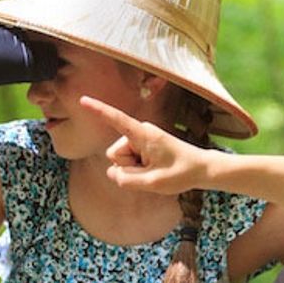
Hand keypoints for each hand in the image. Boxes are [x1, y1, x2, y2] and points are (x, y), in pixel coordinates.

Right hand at [82, 95, 212, 194]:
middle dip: (128, 167)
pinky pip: (128, 163)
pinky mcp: (141, 147)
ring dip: (134, 170)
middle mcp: (139, 133)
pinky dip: (138, 170)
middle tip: (153, 170)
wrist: (201, 169)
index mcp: (143, 134)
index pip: (116, 119)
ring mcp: (140, 140)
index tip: (82, 100)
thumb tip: (112, 173)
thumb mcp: (153, 182)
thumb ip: (127, 180)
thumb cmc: (181, 173)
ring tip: (156, 169)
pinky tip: (155, 169)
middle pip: (115, 154)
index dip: (98, 110)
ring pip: (120, 161)